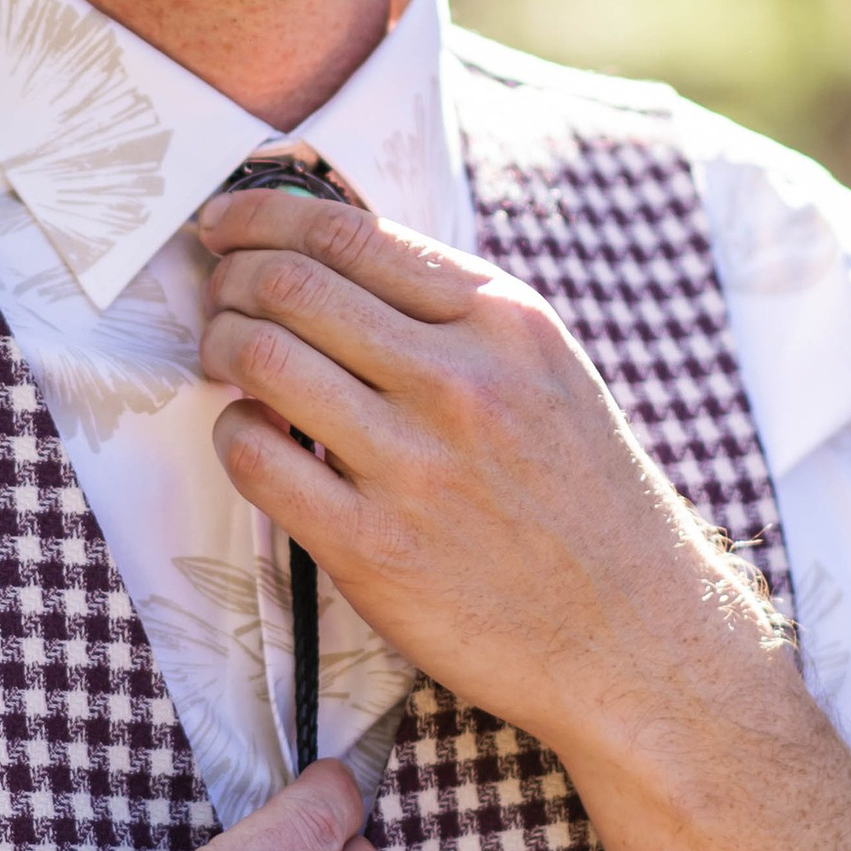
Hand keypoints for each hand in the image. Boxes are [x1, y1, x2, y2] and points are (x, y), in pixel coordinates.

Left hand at [195, 189, 783, 774]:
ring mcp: (414, 465)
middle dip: (228, 280)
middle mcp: (458, 380)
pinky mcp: (372, 548)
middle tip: (218, 300)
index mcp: (502, 320)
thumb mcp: (542, 369)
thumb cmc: (580, 497)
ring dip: (219, 347)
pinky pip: (255, 458)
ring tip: (224, 362)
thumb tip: (326, 254)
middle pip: (287, 284)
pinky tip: (254, 437)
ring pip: (260, 357)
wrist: (632, 635)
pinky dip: (233, 433)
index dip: (260, 216)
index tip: (224, 224)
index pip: (344, 231)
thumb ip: (449, 311)